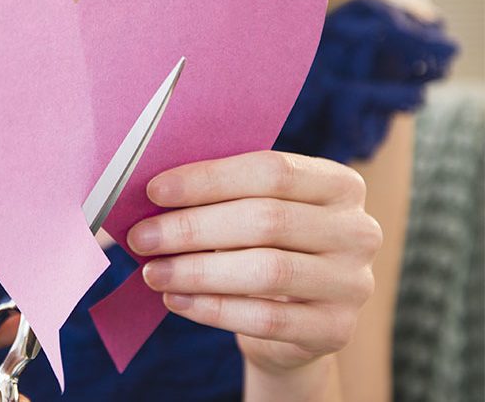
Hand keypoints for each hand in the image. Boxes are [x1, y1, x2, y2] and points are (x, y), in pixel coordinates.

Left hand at [127, 150, 382, 373]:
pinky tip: (176, 299)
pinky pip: (266, 319)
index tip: (154, 191)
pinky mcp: (336, 330)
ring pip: (266, 271)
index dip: (209, 179)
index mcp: (339, 183)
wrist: (294, 316)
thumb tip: (153, 191)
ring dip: (198, 270)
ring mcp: (353, 282)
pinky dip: (212, 309)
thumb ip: (222, 192)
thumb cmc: (262, 243)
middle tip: (143, 236)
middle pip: (266, 220)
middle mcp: (357, 229)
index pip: (271, 170)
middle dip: (193, 227)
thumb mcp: (254, 207)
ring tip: (152, 271)